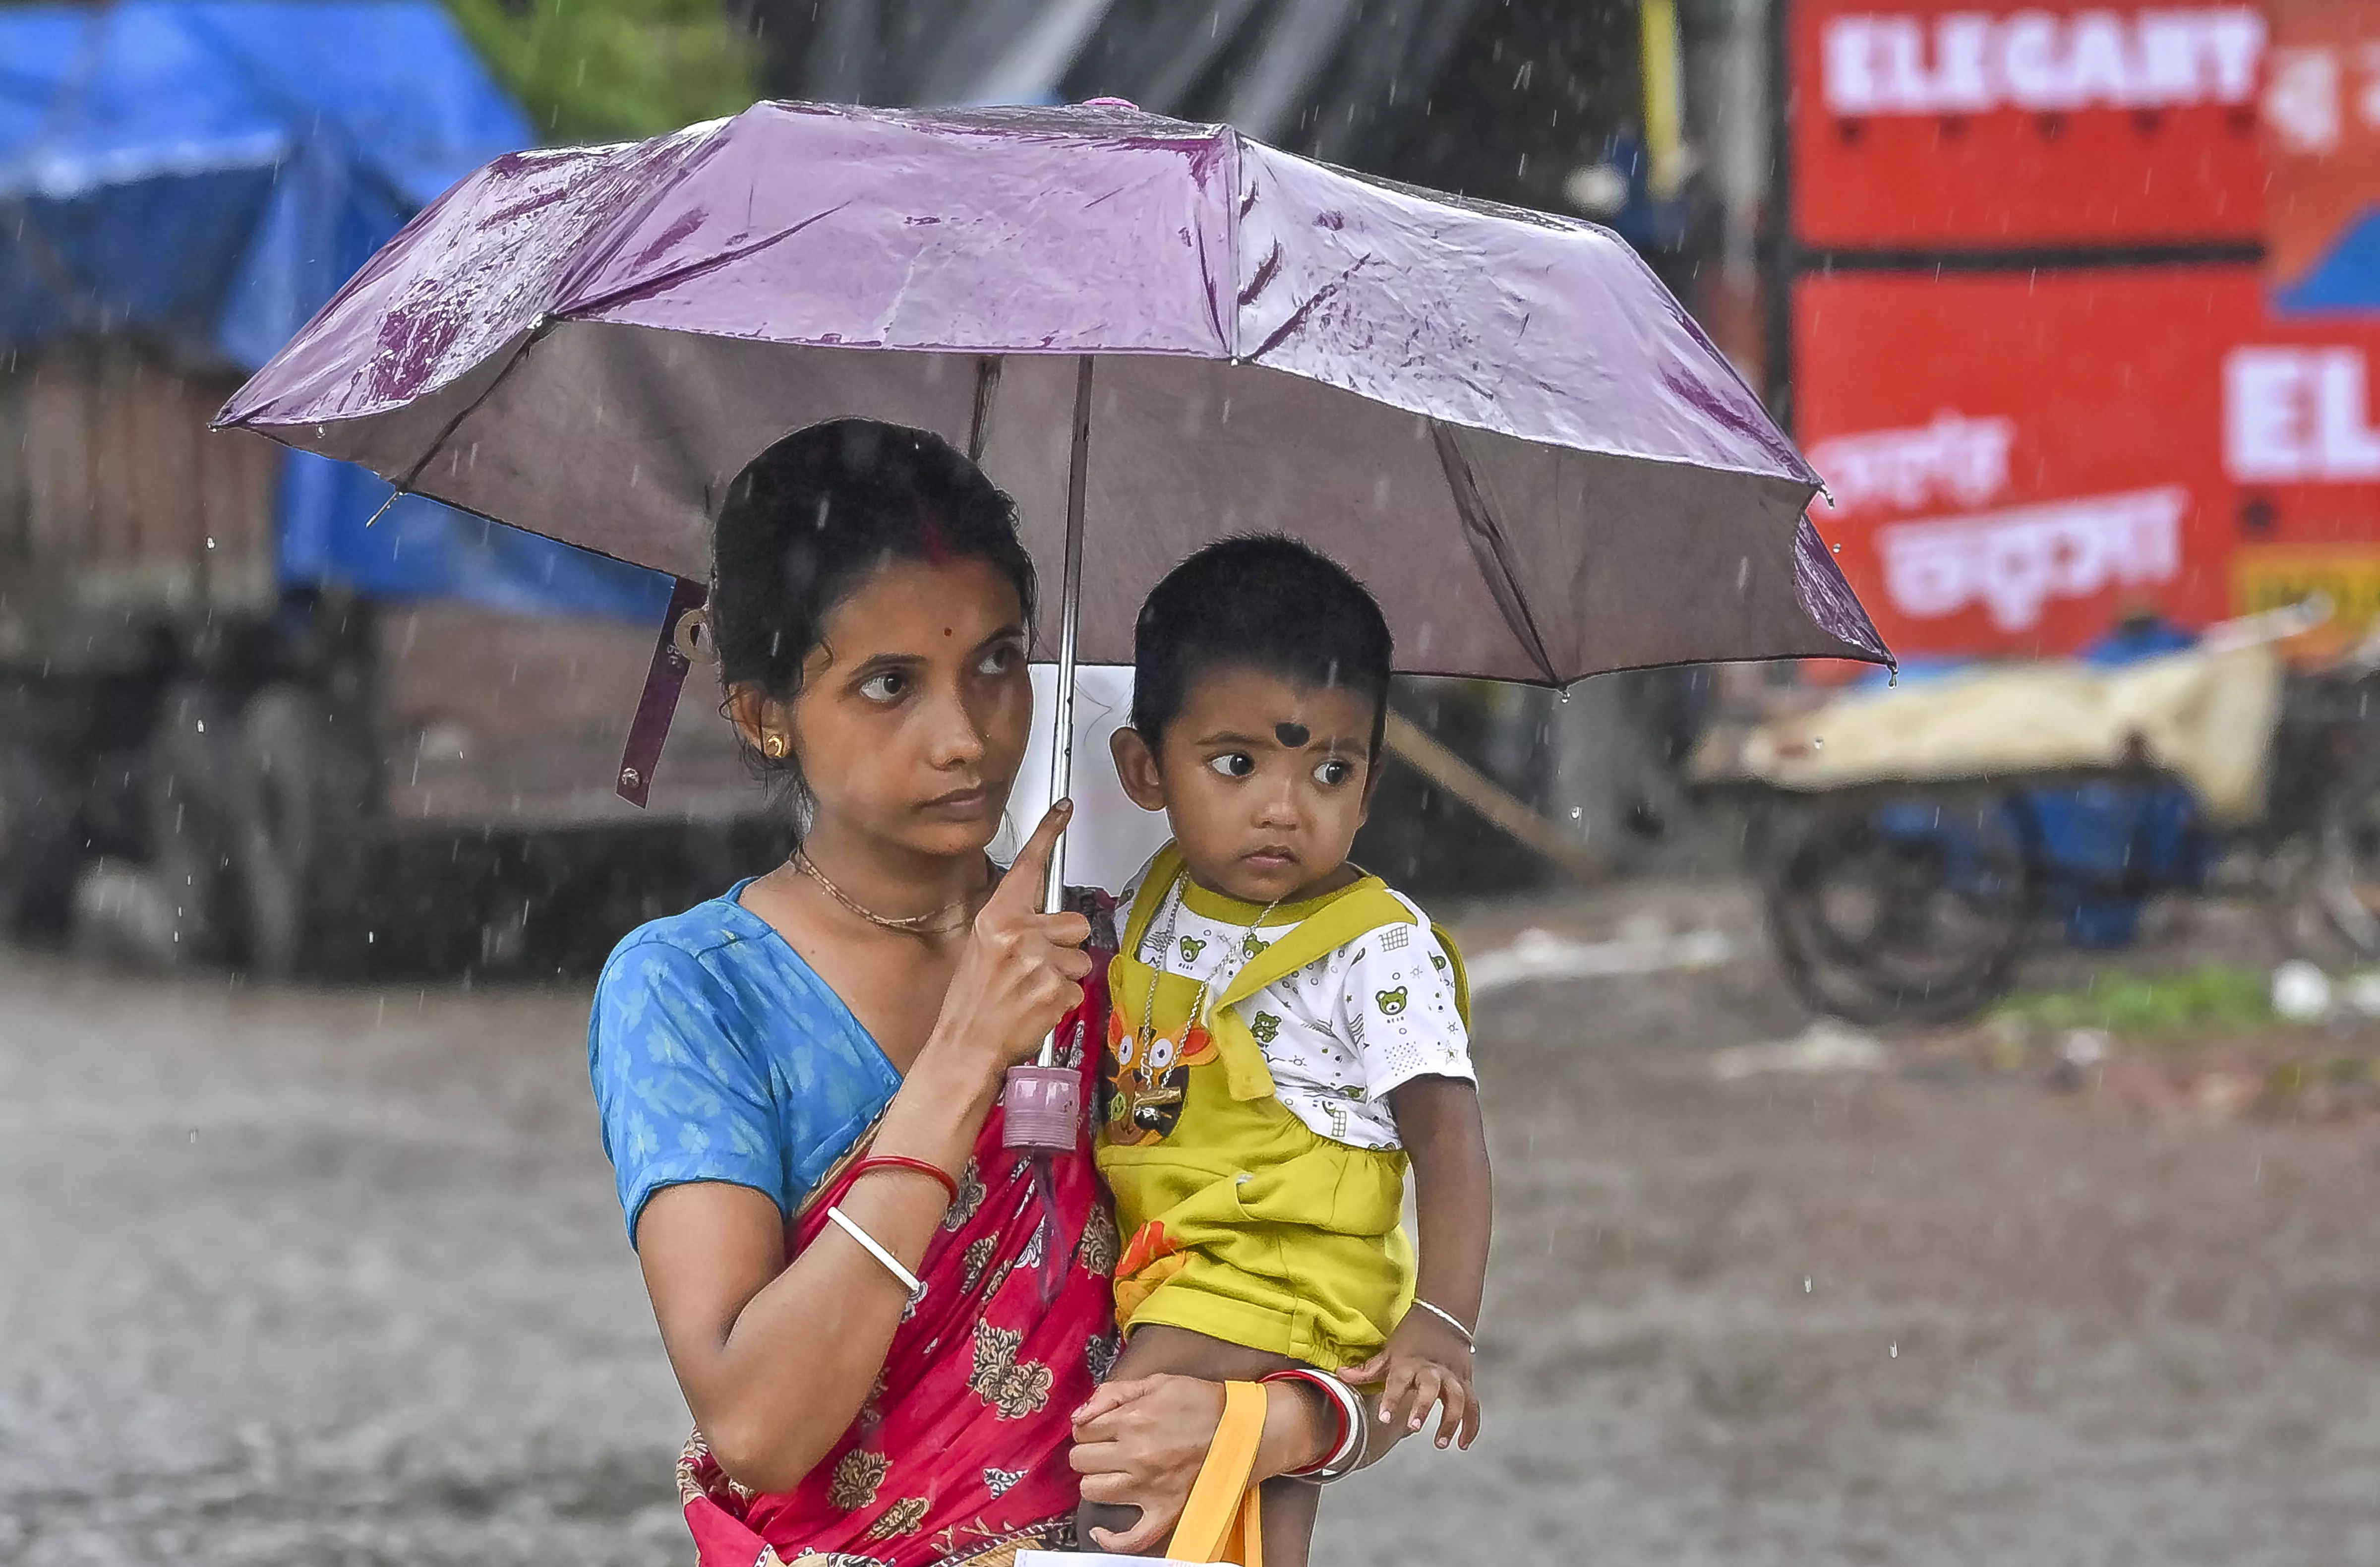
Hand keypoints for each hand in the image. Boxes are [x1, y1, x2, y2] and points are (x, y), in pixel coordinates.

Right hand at [931, 801, 1093, 1068]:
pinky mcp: (1056, 988)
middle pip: (1075, 922)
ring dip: (1064, 977)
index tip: (1064, 808)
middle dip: (1064, 945)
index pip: (1028, 868)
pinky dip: (1063, 1002)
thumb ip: (1015, 926)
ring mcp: (1039, 960)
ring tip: (1032, 992)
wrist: (966, 1044)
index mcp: (997, 917)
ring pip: (1081, 959)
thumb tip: (1048, 919)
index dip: (1048, 835)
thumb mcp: (983, 948)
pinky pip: (1077, 988)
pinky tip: (1037, 1009)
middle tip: (1035, 969)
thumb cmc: (973, 1000)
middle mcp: (1018, 932)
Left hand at [1068, 1374, 1225, 1553]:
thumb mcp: (1158, 1382)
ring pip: (1092, 1492)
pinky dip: (1111, 1539)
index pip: (1083, 1429)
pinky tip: (1102, 1529)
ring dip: (1097, 1481)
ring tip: (1113, 1473)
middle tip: (1108, 1447)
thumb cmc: (1202, 1403)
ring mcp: (1150, 1488)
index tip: (1102, 1427)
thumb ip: (1113, 1393)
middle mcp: (1136, 1455)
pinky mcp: (1166, 1513)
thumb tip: (1079, 1415)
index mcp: (1133, 1420)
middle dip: (1090, 1451)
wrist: (1245, 1430)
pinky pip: (1129, 1539)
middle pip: (1081, 1460)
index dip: (1089, 1427)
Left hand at [1343, 1308, 1480, 1450]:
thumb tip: (1340, 1375)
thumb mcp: (1389, 1351)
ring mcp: (1452, 1375)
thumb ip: (1368, 1368)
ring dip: (1451, 1421)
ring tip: (1440, 1442)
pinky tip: (1462, 1443)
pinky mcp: (1466, 1381)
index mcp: (1409, 1362)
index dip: (1391, 1399)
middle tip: (1414, 1427)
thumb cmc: (1412, 1336)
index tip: (1385, 1418)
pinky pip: (1472, 1405)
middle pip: (1431, 1388)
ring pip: (1457, 1398)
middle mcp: (1432, 1369)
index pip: (1398, 1380)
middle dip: (1423, 1407)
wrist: (1443, 1313)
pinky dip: (1471, 1425)